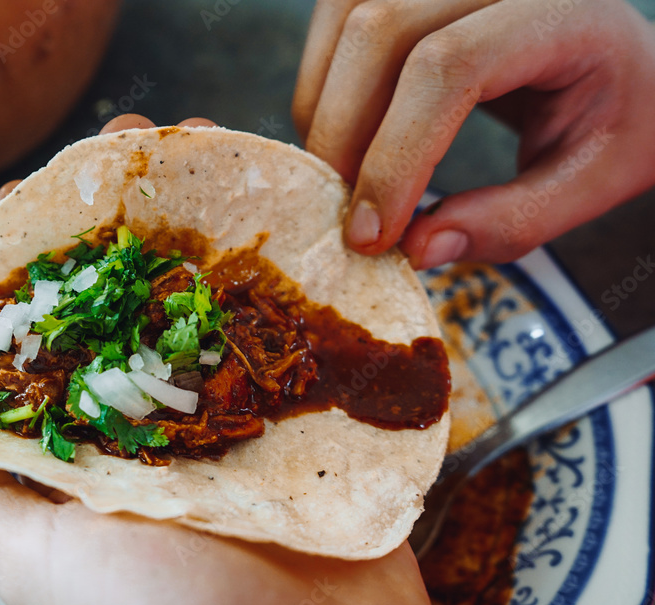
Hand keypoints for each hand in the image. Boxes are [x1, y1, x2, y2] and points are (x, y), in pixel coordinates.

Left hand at [0, 114, 454, 604]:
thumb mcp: (33, 560)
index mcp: (91, 449)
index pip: (55, 334)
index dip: (41, 261)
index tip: (37, 194)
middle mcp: (163, 427)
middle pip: (138, 303)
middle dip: (133, 223)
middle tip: (136, 146)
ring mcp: (243, 418)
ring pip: (217, 304)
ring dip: (210, 229)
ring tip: (205, 151)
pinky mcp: (312, 422)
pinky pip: (298, 334)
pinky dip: (291, 274)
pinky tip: (283, 211)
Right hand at [292, 0, 654, 267]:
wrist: (614, 53)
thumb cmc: (616, 111)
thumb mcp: (593, 178)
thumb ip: (515, 219)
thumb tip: (417, 247)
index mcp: (560, 10)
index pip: (450, 67)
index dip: (396, 155)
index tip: (373, 234)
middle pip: (379, 31)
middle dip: (344, 137)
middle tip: (349, 219)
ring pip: (345, 18)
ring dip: (324, 111)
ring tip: (346, 180)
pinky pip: (337, 17)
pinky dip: (323, 87)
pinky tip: (348, 137)